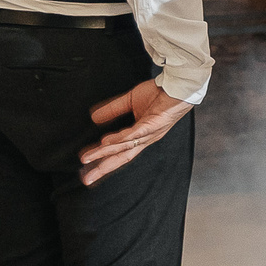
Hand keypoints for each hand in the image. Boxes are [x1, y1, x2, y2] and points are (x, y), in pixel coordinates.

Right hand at [79, 79, 195, 185]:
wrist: (178, 86)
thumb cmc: (159, 94)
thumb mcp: (130, 101)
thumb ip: (113, 110)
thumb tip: (94, 118)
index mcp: (140, 136)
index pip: (119, 152)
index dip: (103, 160)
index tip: (88, 169)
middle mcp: (145, 138)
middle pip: (121, 157)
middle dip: (103, 168)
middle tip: (87, 179)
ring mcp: (149, 133)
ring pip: (124, 147)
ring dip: (104, 153)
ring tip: (88, 158)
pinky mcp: (153, 124)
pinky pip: (134, 134)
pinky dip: (120, 139)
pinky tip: (106, 143)